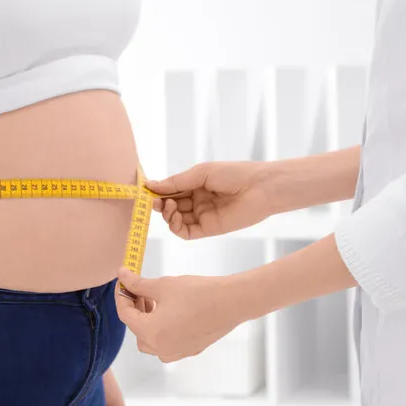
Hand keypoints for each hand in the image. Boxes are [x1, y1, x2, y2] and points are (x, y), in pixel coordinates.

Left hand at [115, 268, 250, 362]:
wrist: (231, 303)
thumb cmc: (198, 293)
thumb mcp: (163, 285)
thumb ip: (138, 284)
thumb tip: (122, 276)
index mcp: (151, 333)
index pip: (126, 315)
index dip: (122, 296)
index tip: (123, 282)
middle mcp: (161, 348)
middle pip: (136, 330)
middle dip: (135, 310)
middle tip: (140, 290)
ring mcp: (176, 352)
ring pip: (150, 340)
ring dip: (147, 322)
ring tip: (155, 301)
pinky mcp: (190, 350)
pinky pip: (167, 344)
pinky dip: (162, 330)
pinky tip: (170, 312)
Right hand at [148, 161, 276, 239]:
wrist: (260, 188)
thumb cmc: (234, 174)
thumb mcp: (201, 173)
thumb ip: (176, 182)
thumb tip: (150, 185)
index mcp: (196, 184)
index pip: (170, 190)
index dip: (157, 191)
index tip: (145, 191)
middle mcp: (197, 201)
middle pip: (170, 206)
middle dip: (159, 204)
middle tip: (153, 202)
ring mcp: (202, 215)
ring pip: (175, 220)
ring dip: (166, 215)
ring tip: (167, 206)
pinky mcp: (208, 229)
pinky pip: (185, 232)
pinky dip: (176, 227)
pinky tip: (175, 217)